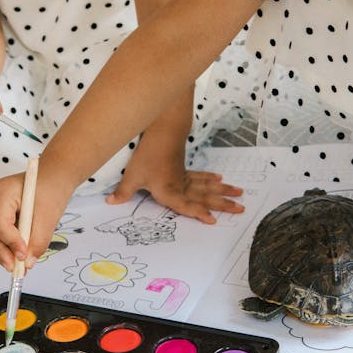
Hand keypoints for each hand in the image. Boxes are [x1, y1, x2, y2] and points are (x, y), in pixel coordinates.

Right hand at [0, 168, 74, 271]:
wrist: (54, 177)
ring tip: (18, 265)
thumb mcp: (49, 217)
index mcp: (2, 193)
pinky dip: (4, 246)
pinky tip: (17, 255)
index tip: (24, 256)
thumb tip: (28, 263)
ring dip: (0, 252)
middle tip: (15, 267)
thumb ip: (38, 241)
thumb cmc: (52, 189)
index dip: (11, 243)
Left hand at [105, 130, 243, 222]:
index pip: (186, 206)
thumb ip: (124, 192)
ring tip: (240, 195)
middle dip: (223, 204)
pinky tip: (221, 180)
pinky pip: (201, 177)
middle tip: (241, 208)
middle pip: (205, 197)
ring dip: (224, 191)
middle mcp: (181, 186)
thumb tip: (110, 203)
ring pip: (208, 186)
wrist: (160, 131)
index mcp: (170, 192)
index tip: (213, 220)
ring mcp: (184, 177)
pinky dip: (211, 179)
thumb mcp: (132, 176)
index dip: (199, 213)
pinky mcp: (184, 169)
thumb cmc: (146, 156)